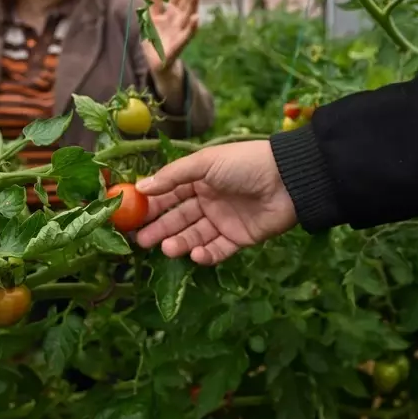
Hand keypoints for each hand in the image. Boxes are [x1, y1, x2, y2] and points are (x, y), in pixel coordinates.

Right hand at [134, 141, 297, 264]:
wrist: (288, 180)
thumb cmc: (244, 164)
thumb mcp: (205, 163)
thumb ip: (173, 176)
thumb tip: (140, 186)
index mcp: (199, 179)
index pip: (168, 194)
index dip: (149, 205)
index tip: (129, 217)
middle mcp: (209, 200)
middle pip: (178, 218)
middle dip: (159, 229)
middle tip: (141, 241)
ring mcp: (224, 220)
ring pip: (195, 236)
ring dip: (179, 243)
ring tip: (167, 249)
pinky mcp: (239, 238)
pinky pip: (218, 250)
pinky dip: (206, 255)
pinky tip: (196, 255)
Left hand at [142, 0, 199, 74]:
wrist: (156, 62)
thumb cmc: (155, 40)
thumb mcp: (149, 19)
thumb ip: (152, 5)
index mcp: (171, 12)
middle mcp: (179, 18)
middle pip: (185, 0)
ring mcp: (181, 30)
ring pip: (190, 14)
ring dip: (194, 3)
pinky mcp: (181, 43)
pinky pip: (188, 34)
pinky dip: (193, 26)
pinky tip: (196, 18)